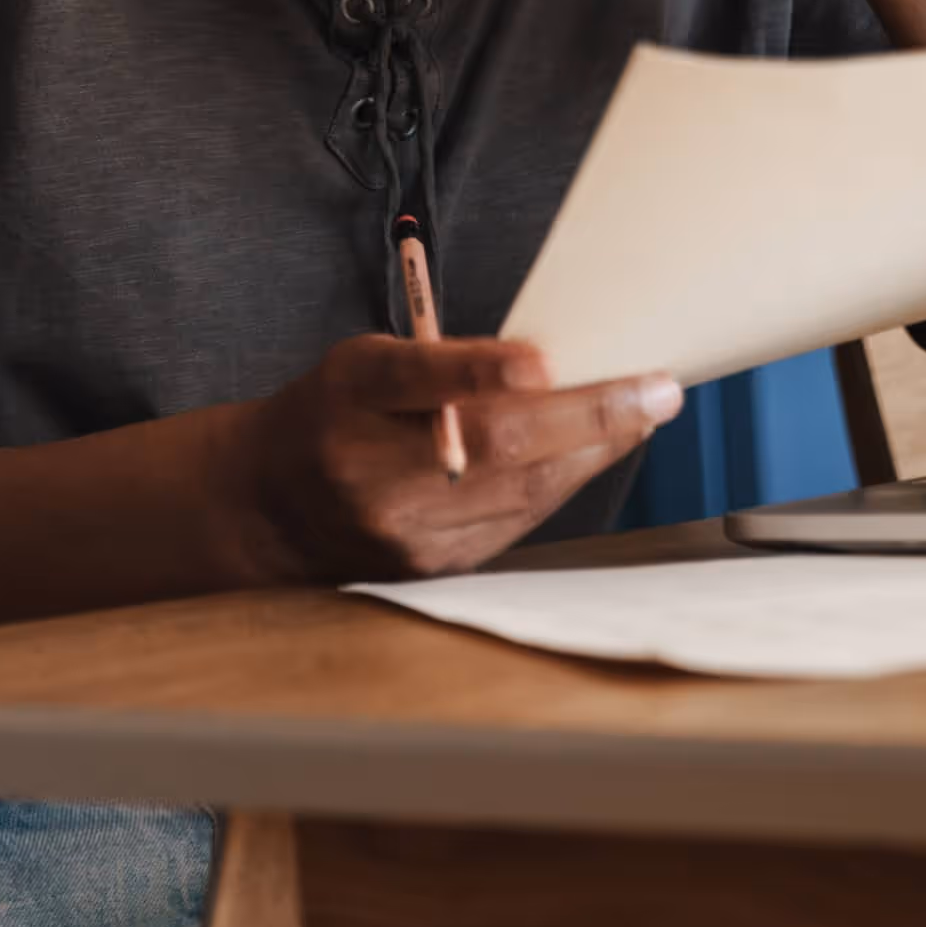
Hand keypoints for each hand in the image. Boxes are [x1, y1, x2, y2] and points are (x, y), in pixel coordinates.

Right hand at [234, 333, 682, 584]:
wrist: (270, 507)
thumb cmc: (335, 413)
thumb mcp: (366, 361)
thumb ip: (441, 360)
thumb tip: (545, 366)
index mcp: (350, 397)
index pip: (418, 379)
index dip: (481, 370)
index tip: (544, 362)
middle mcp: (372, 468)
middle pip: (492, 445)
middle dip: (588, 417)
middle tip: (656, 391)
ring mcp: (402, 528)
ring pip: (518, 490)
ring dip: (593, 452)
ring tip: (642, 413)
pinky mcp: (428, 566)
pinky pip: (514, 523)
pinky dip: (562, 485)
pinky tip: (596, 454)